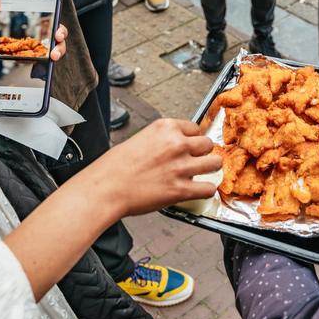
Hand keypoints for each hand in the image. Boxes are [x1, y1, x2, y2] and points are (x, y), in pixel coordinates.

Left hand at [0, 0, 67, 71]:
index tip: (55, 18)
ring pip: (54, 46)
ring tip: (53, 54)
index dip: (54, 16)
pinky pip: (45, 61)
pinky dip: (49, 61)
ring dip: (59, 49)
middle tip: (57, 36)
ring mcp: (32, 50)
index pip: (43, 17)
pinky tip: (45, 61)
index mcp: (22, 25)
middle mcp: (30, 37)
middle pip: (53, 31)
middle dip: (61, 33)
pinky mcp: (32, 63)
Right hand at [83, 118, 222, 216]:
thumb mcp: (139, 139)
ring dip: (211, 169)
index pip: (194, 128)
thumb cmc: (114, 167)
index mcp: (165, 128)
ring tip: (206, 173)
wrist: (105, 189)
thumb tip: (174, 147)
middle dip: (203, 153)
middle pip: (207, 144)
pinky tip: (201, 190)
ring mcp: (181, 167)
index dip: (193, 139)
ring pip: (214, 164)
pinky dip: (206, 190)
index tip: (191, 146)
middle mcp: (176, 144)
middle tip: (196, 160)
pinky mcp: (181, 189)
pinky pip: (208, 188)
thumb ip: (161, 141)